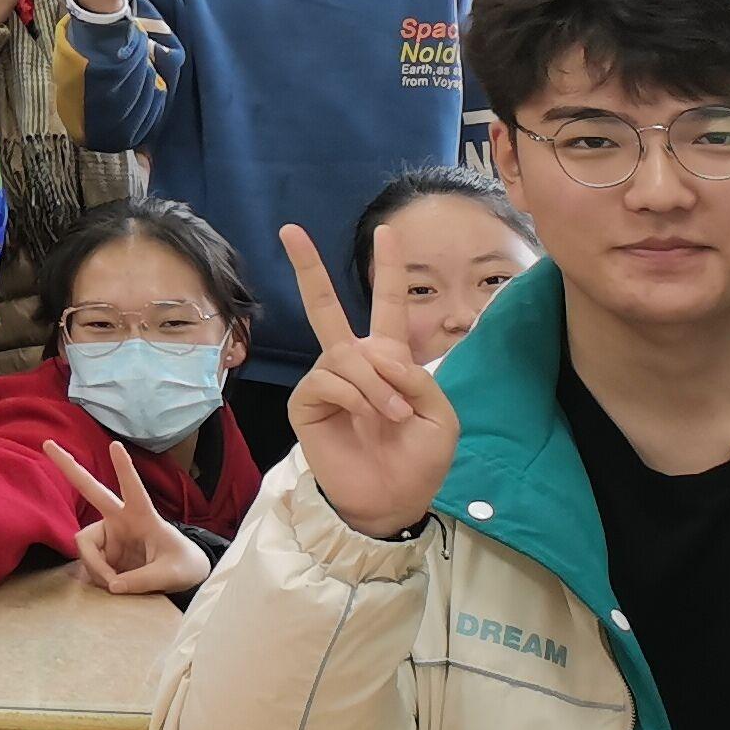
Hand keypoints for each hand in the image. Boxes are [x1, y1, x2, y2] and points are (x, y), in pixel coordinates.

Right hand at [45, 436, 213, 596]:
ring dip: (95, 568)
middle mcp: (120, 519)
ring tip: (114, 586)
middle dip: (68, 467)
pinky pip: (89, 565)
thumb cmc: (183, 565)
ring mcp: (109, 534)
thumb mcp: (172, 574)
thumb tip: (112, 586)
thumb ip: (143, 580)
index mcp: (143, 516)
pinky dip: (97, 578)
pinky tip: (111, 586)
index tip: (115, 445)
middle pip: (90, 489)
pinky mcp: (102, 551)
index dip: (125, 469)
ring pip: (85, 546)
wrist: (182, 576)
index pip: (134, 489)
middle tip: (48, 443)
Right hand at [280, 220, 460, 539]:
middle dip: (309, 267)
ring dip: (375, 383)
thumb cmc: (419, 459)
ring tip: (392, 415)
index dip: (388, 269)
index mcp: (390, 361)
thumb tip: (377, 356)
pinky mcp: (308, 402)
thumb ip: (417, 378)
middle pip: (325, 307)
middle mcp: (354, 362)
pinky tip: (367, 416)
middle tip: (289, 230)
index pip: (388, 306)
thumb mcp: (440, 416)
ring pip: (345, 354)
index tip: (386, 231)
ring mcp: (327, 381)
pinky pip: (328, 379)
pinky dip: (355, 395)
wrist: (391, 500)